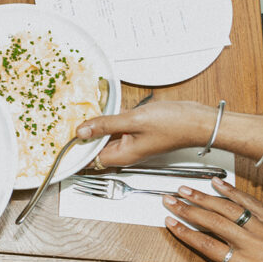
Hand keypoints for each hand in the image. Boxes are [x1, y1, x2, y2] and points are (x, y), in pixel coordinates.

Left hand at [75, 101, 212, 166]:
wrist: (199, 120)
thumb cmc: (174, 125)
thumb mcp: (133, 121)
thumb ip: (106, 125)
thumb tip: (82, 130)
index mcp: (122, 155)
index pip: (90, 158)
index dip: (76, 149)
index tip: (63, 138)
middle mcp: (126, 151)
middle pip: (97, 144)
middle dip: (85, 132)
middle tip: (71, 116)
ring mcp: (133, 141)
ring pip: (107, 133)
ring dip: (99, 122)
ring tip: (85, 107)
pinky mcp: (139, 130)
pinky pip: (120, 125)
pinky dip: (113, 115)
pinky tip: (107, 103)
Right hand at [161, 178, 262, 261]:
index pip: (207, 246)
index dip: (185, 233)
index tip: (169, 223)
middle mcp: (254, 244)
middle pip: (212, 221)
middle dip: (187, 209)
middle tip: (168, 200)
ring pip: (228, 208)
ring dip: (203, 197)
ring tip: (184, 189)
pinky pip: (250, 202)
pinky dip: (232, 191)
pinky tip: (218, 184)